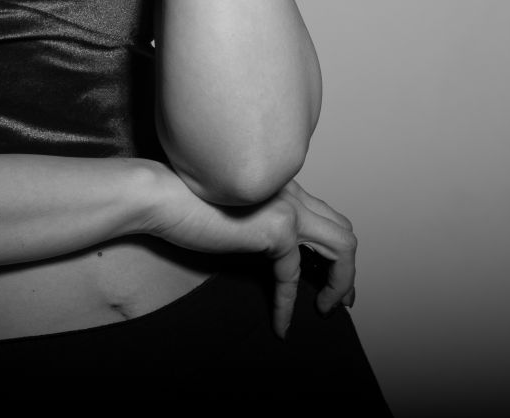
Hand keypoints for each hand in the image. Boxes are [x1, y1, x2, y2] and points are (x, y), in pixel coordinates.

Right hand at [146, 175, 357, 337]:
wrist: (163, 196)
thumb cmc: (185, 205)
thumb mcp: (235, 213)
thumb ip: (258, 225)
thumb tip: (271, 255)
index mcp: (283, 184)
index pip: (324, 216)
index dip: (330, 251)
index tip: (324, 278)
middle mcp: (293, 191)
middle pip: (343, 230)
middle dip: (347, 269)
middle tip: (339, 300)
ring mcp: (289, 208)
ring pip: (342, 247)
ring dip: (341, 283)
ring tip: (326, 309)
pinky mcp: (277, 229)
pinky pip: (294, 277)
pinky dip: (288, 306)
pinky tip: (281, 326)